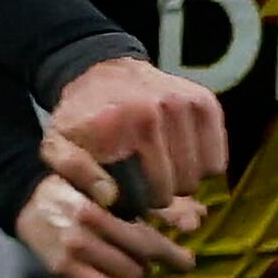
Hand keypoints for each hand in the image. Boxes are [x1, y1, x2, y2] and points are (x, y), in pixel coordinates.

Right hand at [14, 170, 190, 277]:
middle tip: (179, 263)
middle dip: (163, 260)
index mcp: (99, 204)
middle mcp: (86, 229)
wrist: (26, 201)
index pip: (144, 235)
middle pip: (142, 255)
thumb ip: (147, 200)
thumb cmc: (76, 187)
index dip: (171, 251)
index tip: (189, 261)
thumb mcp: (108, 183)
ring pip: (129, 274)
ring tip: (142, 266)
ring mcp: (74, 253)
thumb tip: (197, 217)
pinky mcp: (65, 271)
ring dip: (142, 272)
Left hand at [46, 53, 224, 209]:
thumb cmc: (80, 119)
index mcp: (126, 122)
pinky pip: (218, 158)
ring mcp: (187, 103)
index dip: (143, 204)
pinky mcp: (206, 102)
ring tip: (162, 172)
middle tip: (147, 186)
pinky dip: (203, 166)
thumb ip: (76, 173)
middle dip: (164, 194)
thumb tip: (110, 197)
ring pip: (202, 174)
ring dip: (184, 180)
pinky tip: (179, 161)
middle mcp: (162, 108)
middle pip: (180, 185)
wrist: (100, 72)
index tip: (132, 199)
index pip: (152, 190)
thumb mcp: (58, 145)